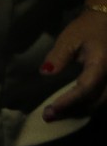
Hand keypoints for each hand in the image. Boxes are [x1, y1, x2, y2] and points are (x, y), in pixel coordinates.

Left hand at [40, 3, 106, 121]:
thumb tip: (45, 72)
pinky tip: (72, 109)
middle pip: (95, 101)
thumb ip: (58, 56)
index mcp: (101, 65)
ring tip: (58, 115)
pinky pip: (103, 99)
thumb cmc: (87, 29)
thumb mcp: (70, 38)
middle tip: (49, 117)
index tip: (51, 109)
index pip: (86, 89)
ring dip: (80, 111)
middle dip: (73, 111)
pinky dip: (88, 106)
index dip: (69, 101)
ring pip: (101, 104)